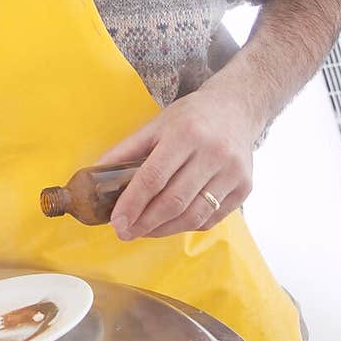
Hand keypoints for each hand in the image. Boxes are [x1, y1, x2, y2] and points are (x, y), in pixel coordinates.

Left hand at [96, 83, 258, 240]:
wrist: (236, 108)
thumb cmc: (191, 117)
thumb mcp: (155, 125)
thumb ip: (126, 150)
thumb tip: (95, 175)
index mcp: (185, 134)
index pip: (153, 177)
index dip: (132, 204)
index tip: (116, 222)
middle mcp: (212, 153)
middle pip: (173, 201)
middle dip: (144, 223)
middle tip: (125, 233)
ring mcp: (232, 172)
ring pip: (194, 215)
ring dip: (164, 230)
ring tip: (144, 231)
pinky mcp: (244, 187)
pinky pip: (212, 218)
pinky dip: (187, 226)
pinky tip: (170, 224)